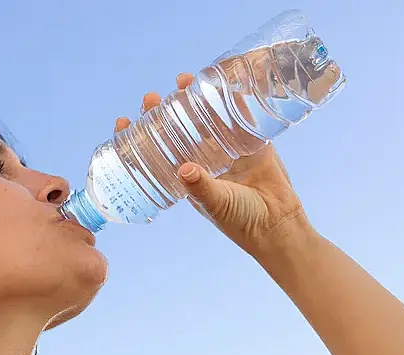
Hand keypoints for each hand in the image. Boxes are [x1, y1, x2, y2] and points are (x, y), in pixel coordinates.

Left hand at [116, 73, 313, 253]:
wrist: (278, 224)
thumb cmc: (241, 221)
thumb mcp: (216, 203)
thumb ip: (201, 186)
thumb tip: (184, 169)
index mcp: (189, 176)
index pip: (158, 152)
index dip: (140, 137)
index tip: (124, 122)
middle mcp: (205, 159)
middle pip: (179, 128)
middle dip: (163, 111)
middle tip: (151, 97)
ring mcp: (229, 148)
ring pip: (207, 118)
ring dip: (194, 99)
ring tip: (182, 81)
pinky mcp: (254, 142)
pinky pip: (242, 116)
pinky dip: (234, 99)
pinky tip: (223, 82)